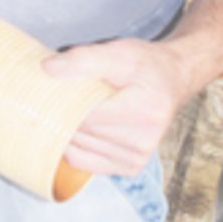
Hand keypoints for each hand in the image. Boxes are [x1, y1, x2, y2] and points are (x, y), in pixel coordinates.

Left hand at [43, 36, 192, 177]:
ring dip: (66, 129)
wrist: (174, 81)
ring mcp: (135, 159)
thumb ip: (84, 59)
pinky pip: (82, 161)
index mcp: (143, 112)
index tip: (52, 88)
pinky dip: (73, 145)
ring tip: (76, 109)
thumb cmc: (147, 66)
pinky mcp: (129, 168)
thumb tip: (48, 68)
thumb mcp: (120, 52)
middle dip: (62, 113)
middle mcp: (141, 142)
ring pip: (76, 148)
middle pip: (78, 132)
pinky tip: (77, 127)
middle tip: (59, 96)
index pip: (84, 115)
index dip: (62, 101)